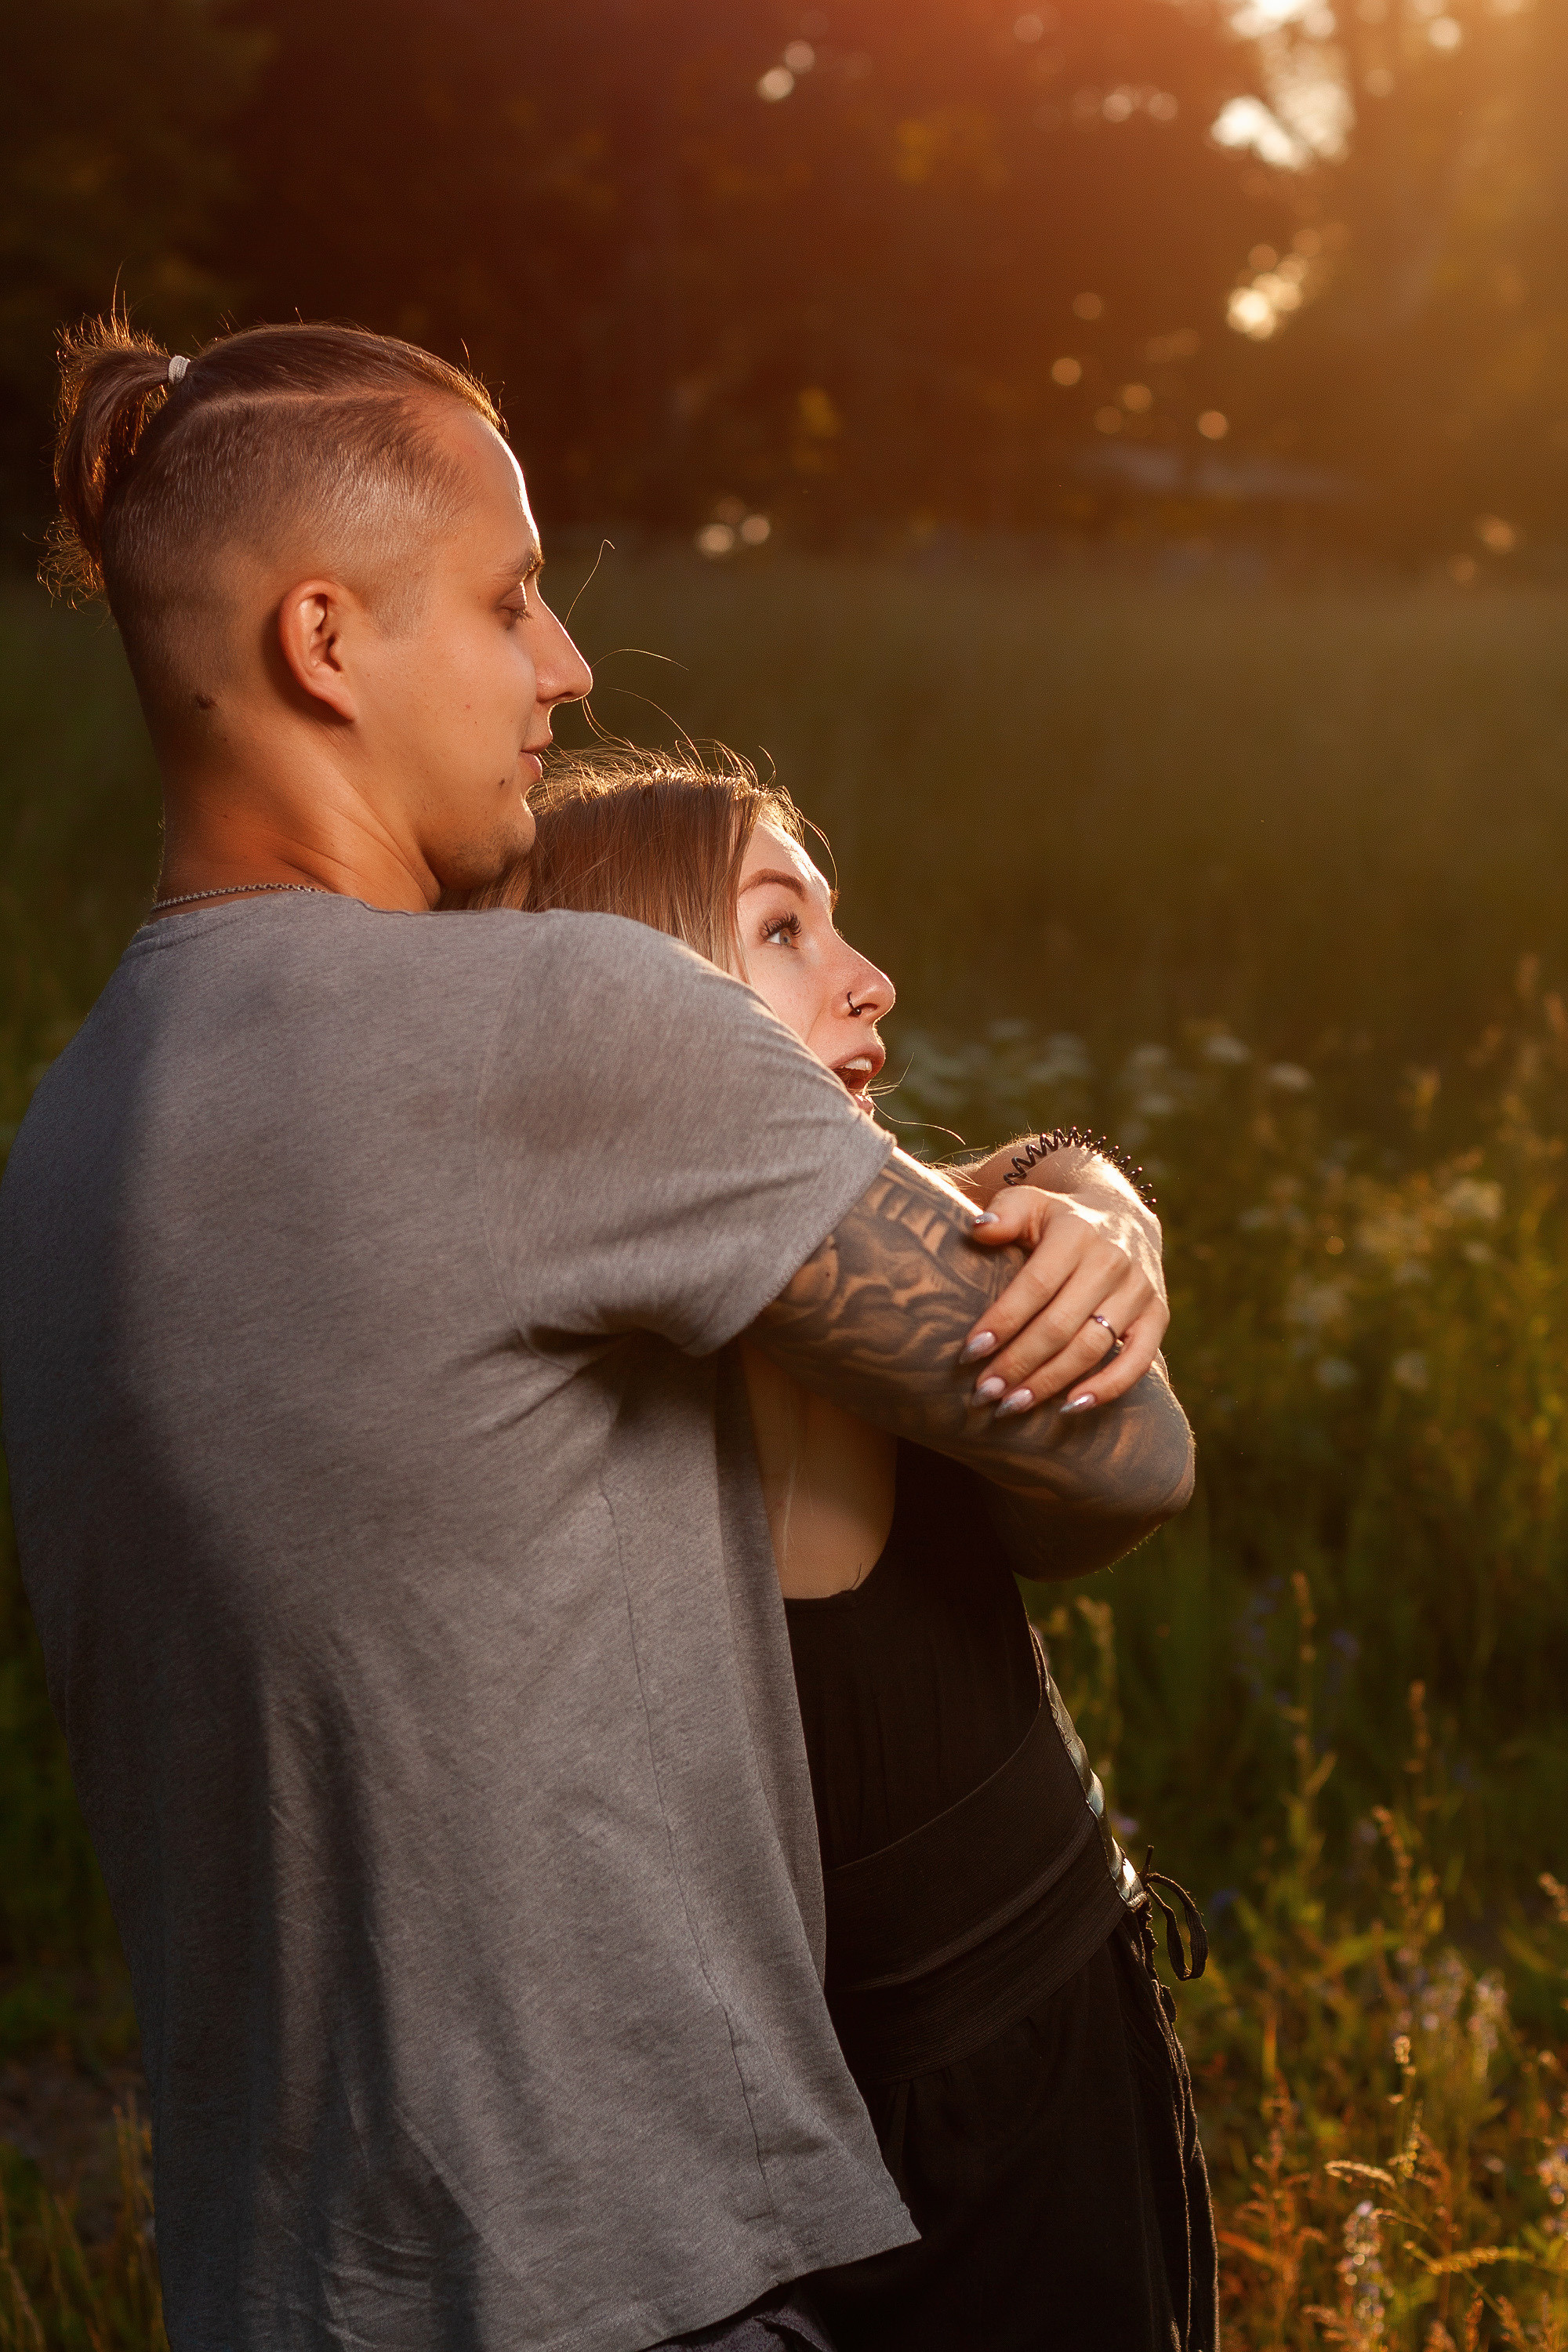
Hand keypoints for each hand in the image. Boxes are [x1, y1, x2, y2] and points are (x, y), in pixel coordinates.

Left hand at [960, 1188, 1168, 1415]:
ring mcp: (1139, 1290)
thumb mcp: (1028, 1203)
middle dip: (1017, 1363)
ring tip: (1011, 1406)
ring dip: (1050, 1382)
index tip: (969, 1353)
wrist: (1120, 1214)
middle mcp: (1113, 1260)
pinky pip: (1138, 1360)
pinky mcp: (1158, 1315)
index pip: (1035, 1286)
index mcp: (1076, 1233)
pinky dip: (1107, 1388)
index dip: (1002, 1322)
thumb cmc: (1056, 1219)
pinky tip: (1069, 1408)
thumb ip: (1003, 1214)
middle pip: (1059, 1324)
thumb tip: (978, 1230)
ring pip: (1091, 1347)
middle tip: (983, 1392)